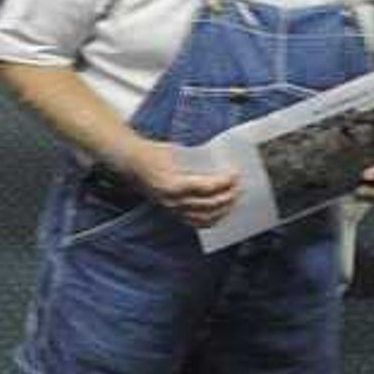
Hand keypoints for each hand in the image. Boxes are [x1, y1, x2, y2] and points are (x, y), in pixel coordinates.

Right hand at [123, 139, 242, 227]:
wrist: (132, 164)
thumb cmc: (153, 154)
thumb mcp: (175, 151)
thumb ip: (195, 161)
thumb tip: (218, 165)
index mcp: (173, 184)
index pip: (207, 187)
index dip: (224, 182)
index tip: (235, 175)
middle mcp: (173, 201)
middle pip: (209, 204)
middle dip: (228, 196)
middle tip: (240, 187)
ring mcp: (172, 209)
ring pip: (205, 217)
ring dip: (223, 210)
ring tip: (233, 200)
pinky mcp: (172, 212)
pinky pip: (195, 222)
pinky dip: (211, 220)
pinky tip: (220, 214)